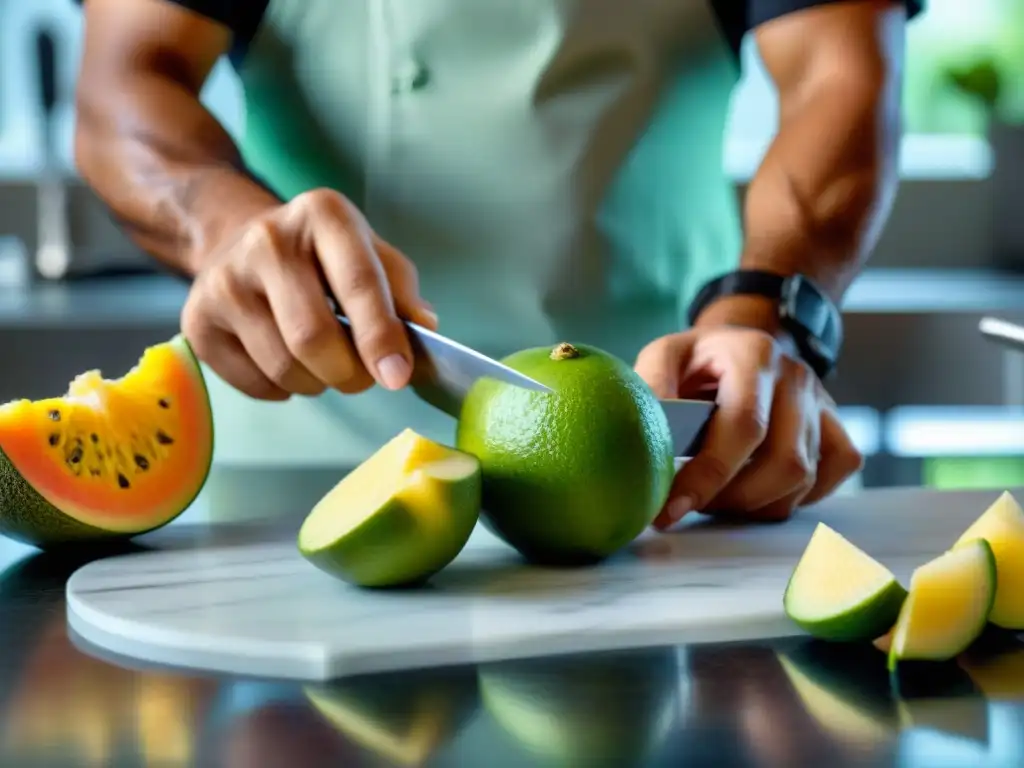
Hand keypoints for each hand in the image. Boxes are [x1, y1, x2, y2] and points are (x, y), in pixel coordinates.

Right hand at [181, 188, 436, 399]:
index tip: (398, 377)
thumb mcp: (371, 254)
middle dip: (350, 374)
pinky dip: (284, 389)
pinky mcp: (198, 321)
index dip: (380, 337)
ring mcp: (224, 281)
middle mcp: (267, 240)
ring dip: (319, 384)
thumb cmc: (322, 257)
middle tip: (364, 377)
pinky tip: (287, 361)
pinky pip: (256, 385)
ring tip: (324, 363)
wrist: (238, 242)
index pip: (357, 283)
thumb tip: (423, 330)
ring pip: (284, 368)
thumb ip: (402, 292)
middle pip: (313, 338)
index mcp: (323, 215)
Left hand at [634, 325, 861, 528]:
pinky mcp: (836, 429)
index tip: (672, 508)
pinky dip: (794, 497)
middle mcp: (797, 378)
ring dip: (754, 503)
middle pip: (784, 462)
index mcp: (755, 355)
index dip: (709, 475)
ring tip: (714, 496)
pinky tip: (757, 491)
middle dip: (731, 498)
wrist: (738, 347)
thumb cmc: (697, 361)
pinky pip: (829, 479)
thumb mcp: (665, 356)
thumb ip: (651, 386)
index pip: (743, 426)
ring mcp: (823, 405)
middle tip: (691, 503)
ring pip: (803, 479)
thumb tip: (643, 432)